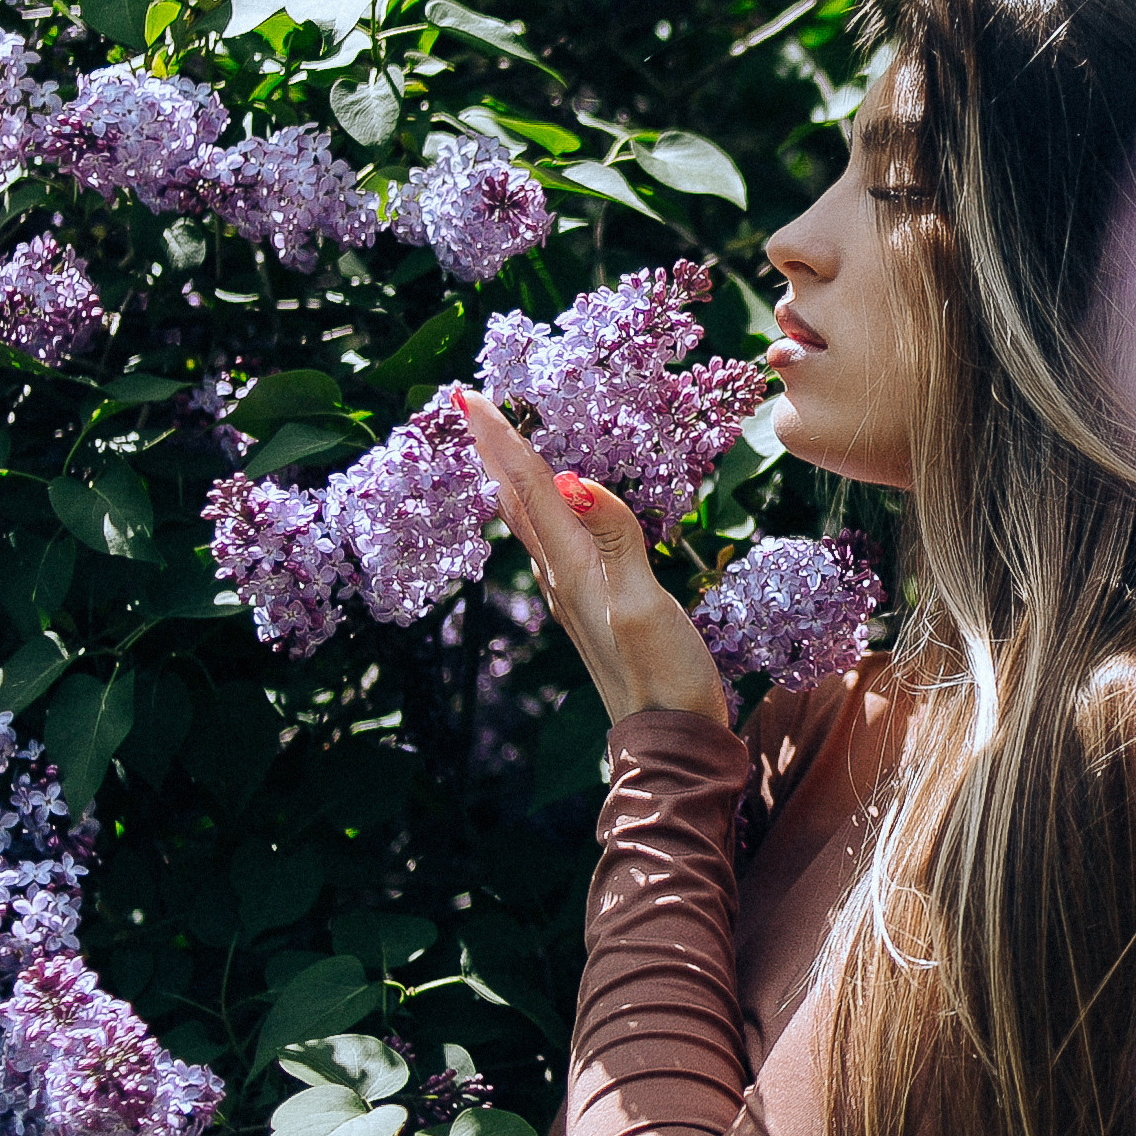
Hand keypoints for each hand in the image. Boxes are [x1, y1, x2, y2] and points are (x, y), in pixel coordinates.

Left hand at [452, 387, 727, 727]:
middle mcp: (562, 576)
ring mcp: (573, 592)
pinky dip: (538, 507)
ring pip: (529, 520)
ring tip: (495, 443)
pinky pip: (551, 540)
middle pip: (518, 499)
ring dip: (509, 476)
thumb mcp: (643, 603)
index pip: (531, 488)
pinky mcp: (591, 605)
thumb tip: (574, 480)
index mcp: (572, 567)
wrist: (669, 739)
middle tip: (467, 405)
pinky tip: (545, 507)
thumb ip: (614, 539)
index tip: (466, 396)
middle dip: (493, 449)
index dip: (501, 438)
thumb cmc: (663, 675)